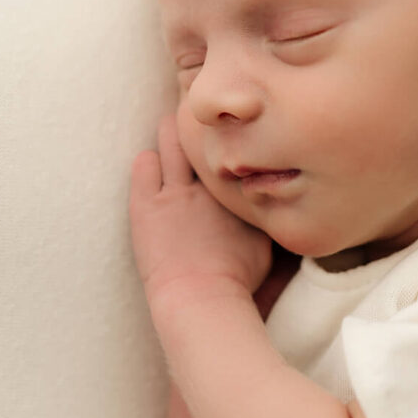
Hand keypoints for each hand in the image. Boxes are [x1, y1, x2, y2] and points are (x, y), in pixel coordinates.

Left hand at [129, 113, 271, 307]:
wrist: (201, 299)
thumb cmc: (236, 280)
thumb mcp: (265, 243)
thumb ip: (264, 213)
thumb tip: (272, 198)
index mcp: (239, 189)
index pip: (235, 147)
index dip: (232, 135)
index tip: (233, 127)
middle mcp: (208, 183)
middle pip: (204, 133)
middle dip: (202, 122)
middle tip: (200, 118)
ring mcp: (176, 192)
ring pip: (171, 139)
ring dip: (172, 132)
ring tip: (173, 128)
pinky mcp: (146, 205)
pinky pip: (144, 164)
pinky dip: (149, 162)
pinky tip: (152, 164)